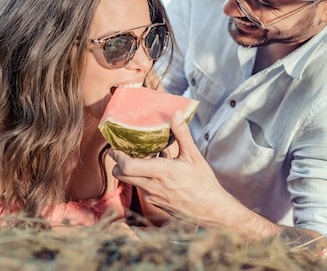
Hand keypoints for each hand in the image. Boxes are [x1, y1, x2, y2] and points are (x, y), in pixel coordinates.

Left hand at [109, 111, 232, 225]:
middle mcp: (153, 186)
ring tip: (142, 159)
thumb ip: (181, 134)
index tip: (115, 148)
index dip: (118, 157)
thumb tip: (175, 114)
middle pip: (122, 175)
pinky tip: (156, 171)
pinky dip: (143, 179)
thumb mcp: (193, 155)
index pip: (127, 166)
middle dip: (117, 164)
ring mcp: (153, 197)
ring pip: (132, 182)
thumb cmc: (203, 183)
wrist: (211, 211)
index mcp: (161, 172)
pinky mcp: (156, 204)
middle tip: (120, 152)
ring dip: (131, 171)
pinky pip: (142, 189)